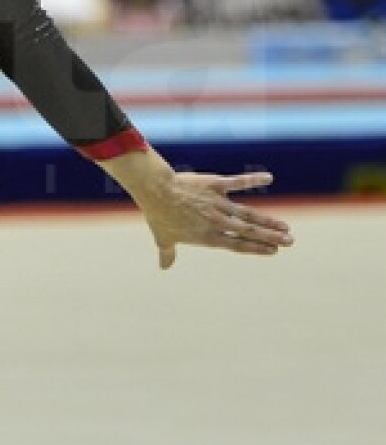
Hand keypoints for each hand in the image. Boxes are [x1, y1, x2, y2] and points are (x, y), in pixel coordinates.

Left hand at [138, 170, 294, 270]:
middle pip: (248, 231)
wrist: (155, 190)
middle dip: (270, 237)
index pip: (237, 245)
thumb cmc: (158, 215)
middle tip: (290, 241)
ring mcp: (217, 203)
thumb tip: (163, 266)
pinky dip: (253, 179)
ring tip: (285, 226)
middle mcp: (216, 221)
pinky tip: (268, 177)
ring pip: (247, 213)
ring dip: (267, 220)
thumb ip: (168, 253)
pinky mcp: (215, 185)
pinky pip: (237, 182)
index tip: (273, 251)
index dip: (256, 248)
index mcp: (207, 236)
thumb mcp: (163, 237)